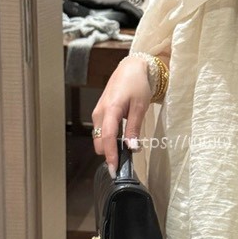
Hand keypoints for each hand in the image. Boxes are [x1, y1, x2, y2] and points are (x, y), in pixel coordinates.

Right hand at [91, 55, 152, 175]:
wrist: (130, 68)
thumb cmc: (137, 85)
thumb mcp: (140, 106)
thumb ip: (134, 128)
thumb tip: (132, 148)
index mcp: (110, 110)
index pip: (106, 138)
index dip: (110, 155)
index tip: (114, 169)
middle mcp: (99, 113)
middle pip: (99, 142)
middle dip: (109, 153)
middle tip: (125, 161)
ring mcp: (97, 113)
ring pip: (98, 138)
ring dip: (109, 147)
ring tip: (125, 152)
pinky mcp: (99, 113)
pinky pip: (100, 131)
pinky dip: (108, 139)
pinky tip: (120, 141)